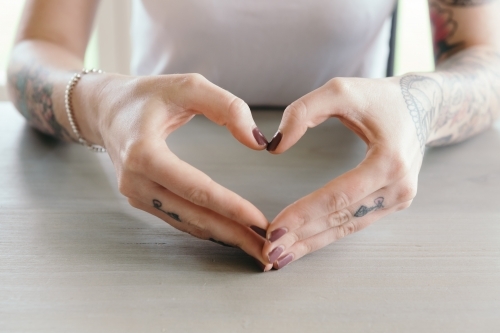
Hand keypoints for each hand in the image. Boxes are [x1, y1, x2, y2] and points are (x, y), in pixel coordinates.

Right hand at [75, 73, 271, 269]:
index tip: (259, 220)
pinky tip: (228, 234)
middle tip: (266, 248)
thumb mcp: (188, 86)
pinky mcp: (140, 199)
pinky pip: (178, 218)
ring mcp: (135, 194)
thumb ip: (226, 107)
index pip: (196, 188)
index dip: (230, 207)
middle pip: (193, 215)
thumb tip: (257, 142)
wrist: (106, 108)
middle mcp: (135, 181)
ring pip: (186, 223)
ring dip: (222, 236)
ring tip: (254, 245)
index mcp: (143, 153)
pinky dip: (205, 227)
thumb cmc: (147, 94)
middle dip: (233, 233)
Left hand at [263, 77, 422, 268]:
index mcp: (389, 161)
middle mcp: (398, 187)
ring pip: (347, 227)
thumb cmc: (380, 97)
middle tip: (268, 253)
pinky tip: (305, 243)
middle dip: (302, 236)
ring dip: (313, 242)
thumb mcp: (340, 90)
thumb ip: (303, 112)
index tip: (274, 229)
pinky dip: (328, 234)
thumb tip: (275, 147)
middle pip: (341, 219)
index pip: (338, 196)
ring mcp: (399, 199)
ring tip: (281, 256)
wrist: (423, 106)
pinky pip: (355, 222)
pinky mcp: (393, 203)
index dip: (304, 214)